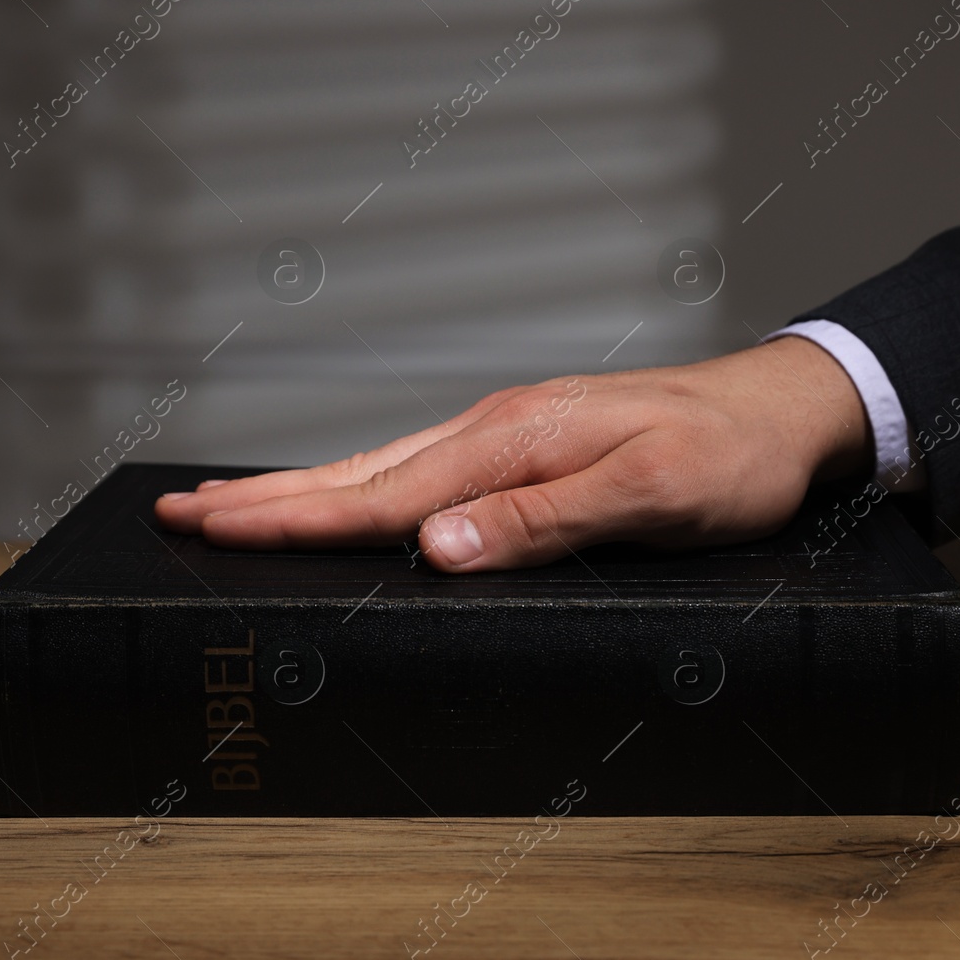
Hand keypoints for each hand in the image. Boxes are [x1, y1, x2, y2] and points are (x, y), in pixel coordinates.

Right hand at [154, 336, 872, 571]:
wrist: (782, 411)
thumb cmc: (729, 460)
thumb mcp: (652, 498)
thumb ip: (544, 522)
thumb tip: (436, 548)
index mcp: (511, 443)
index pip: (379, 495)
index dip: (290, 518)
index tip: (210, 527)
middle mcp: (494, 430)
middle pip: (356, 472)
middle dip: (263, 498)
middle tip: (177, 511)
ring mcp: (505, 433)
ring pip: (379, 467)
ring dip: (300, 489)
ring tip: (232, 503)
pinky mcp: (523, 445)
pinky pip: (419, 468)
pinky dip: (360, 485)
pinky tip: (347, 496)